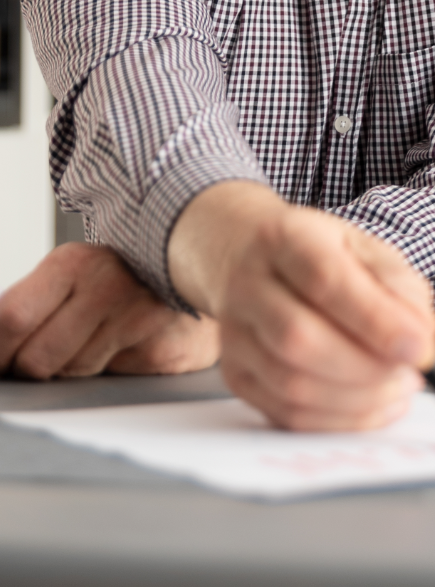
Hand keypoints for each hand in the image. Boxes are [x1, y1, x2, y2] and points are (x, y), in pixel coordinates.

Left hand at [0, 242, 219, 378]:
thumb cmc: (125, 279)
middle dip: (34, 367)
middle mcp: (107, 286)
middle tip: (54, 350)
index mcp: (73, 264)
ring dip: (76, 368)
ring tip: (101, 338)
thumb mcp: (73, 275)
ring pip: (72, 375)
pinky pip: (111, 381)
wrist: (204, 266)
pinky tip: (129, 344)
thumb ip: (30, 307)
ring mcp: (138, 318)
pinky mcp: (162, 350)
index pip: (10, 319)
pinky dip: (113, 371)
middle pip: (35, 361)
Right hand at [169, 182, 434, 431]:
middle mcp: (250, 286)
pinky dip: (339, 420)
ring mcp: (235, 334)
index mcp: (287, 238)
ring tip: (399, 387)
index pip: (327, 281)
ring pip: (291, 384)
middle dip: (368, 368)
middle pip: (300, 339)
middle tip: (412, 372)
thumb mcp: (365, 247)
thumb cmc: (317, 254)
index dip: (377, 321)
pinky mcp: (236, 375)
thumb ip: (398, 286)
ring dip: (357, 399)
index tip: (421, 349)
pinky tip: (372, 405)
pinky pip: (285, 414)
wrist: (246, 256)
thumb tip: (420, 336)